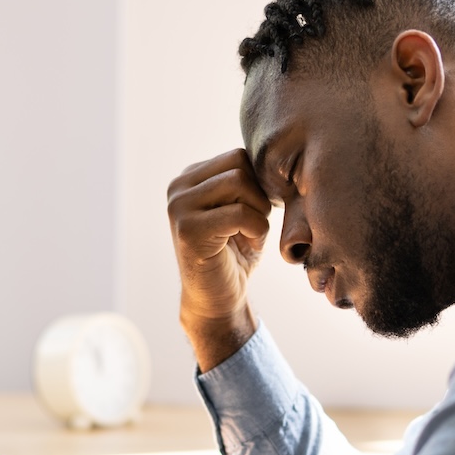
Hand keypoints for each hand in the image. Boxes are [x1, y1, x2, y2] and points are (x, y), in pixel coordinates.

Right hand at [166, 149, 272, 370]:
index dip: (259, 182)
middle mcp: (178, 188)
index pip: (237, 155)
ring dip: (258, 211)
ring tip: (250, 234)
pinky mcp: (188, 230)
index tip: (258, 212)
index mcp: (189, 178)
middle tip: (256, 224)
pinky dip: (256, 229)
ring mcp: (178, 207)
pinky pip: (239, 212)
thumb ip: (247, 181)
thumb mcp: (241, 208)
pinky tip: (249, 245)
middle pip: (238, 164)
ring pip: (239, 182)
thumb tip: (277, 154)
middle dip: (259, 194)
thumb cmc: (235, 255)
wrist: (217, 301)